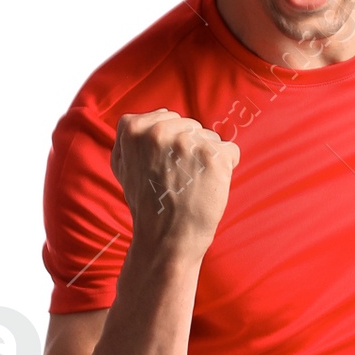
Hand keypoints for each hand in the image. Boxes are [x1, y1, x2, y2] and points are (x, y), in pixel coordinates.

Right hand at [111, 110, 238, 258]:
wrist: (167, 240)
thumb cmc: (148, 205)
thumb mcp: (123, 167)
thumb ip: (133, 138)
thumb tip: (158, 115)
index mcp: (133, 129)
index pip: (166, 117)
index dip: (169, 145)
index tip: (163, 169)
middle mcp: (158, 131)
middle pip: (190, 125)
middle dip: (189, 150)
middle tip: (177, 180)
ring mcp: (187, 142)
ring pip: (210, 137)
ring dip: (206, 159)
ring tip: (192, 185)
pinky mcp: (213, 156)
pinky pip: (230, 151)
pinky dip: (225, 169)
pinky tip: (209, 187)